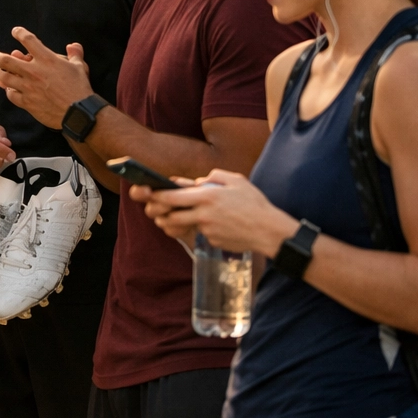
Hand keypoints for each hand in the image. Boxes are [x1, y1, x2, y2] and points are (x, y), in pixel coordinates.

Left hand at [0, 27, 92, 129]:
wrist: (77, 112)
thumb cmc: (80, 88)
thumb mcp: (80, 67)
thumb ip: (75, 54)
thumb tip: (73, 45)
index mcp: (46, 60)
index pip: (29, 40)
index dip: (20, 33)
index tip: (15, 31)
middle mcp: (34, 71)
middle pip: (7, 61)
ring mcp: (28, 87)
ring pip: (5, 78)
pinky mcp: (27, 102)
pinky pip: (11, 95)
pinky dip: (9, 91)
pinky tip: (9, 90)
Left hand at [133, 169, 297, 256]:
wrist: (270, 231)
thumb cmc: (254, 203)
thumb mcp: (237, 180)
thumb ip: (214, 177)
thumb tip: (197, 182)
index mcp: (207, 196)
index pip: (172, 197)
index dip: (156, 196)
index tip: (148, 193)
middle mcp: (203, 214)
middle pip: (170, 215)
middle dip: (159, 213)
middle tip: (156, 210)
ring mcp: (207, 229)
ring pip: (182, 226)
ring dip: (173, 222)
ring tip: (175, 217)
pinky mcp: (212, 241)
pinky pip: (200, 233)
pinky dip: (200, 229)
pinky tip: (212, 225)